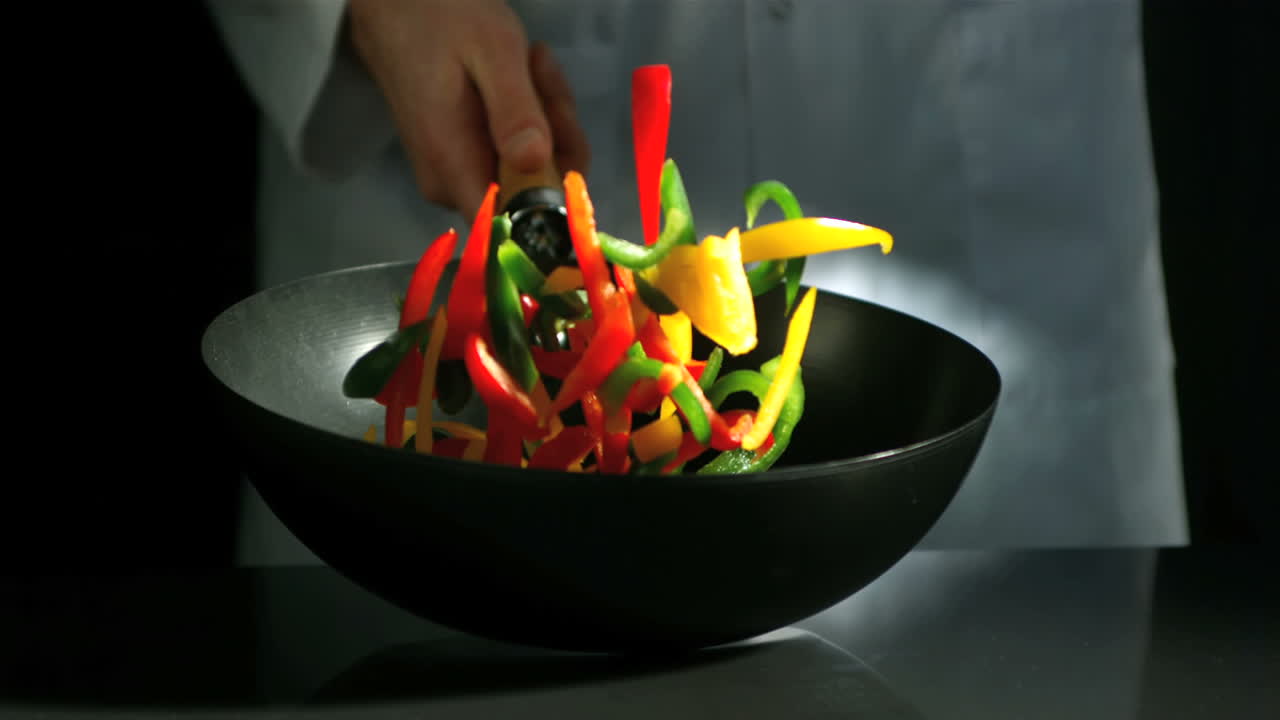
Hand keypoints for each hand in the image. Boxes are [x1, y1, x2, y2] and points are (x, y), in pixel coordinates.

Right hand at [348, 0, 590, 217]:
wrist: (396, 3)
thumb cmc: (441, 17)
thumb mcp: (492, 52)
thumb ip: (513, 109)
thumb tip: (535, 164)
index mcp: (453, 166)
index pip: (514, 223)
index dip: (554, 195)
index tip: (559, 130)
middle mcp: (451, 184)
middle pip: (532, 192)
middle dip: (555, 134)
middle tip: (542, 74)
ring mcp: (456, 173)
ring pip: (530, 170)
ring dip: (545, 117)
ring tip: (531, 62)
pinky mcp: (463, 158)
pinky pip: (514, 154)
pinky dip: (529, 117)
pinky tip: (522, 75)